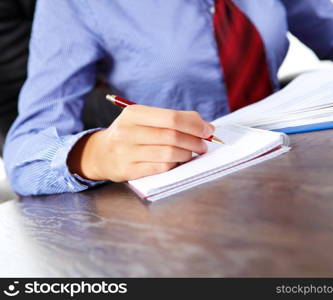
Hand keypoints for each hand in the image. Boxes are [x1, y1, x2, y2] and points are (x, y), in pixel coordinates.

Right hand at [68, 105, 214, 181]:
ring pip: (169, 154)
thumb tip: (205, 126)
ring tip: (191, 153)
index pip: (171, 118)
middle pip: (172, 136)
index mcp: (134, 114)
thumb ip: (173, 119)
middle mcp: (128, 132)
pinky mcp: (128, 170)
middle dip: (194, 141)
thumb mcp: (145, 120)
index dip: (194, 125)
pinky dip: (175, 165)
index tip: (208, 130)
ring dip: (187, 154)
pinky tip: (177, 162)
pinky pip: (161, 168)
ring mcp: (126, 152)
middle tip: (203, 145)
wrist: (100, 153)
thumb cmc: (131, 134)